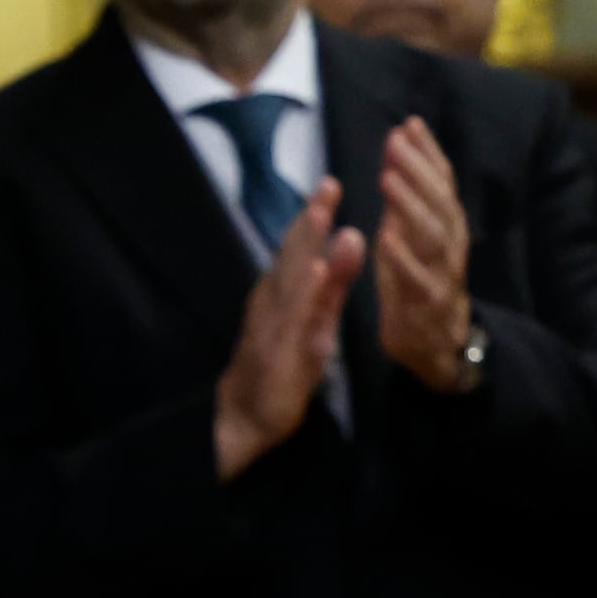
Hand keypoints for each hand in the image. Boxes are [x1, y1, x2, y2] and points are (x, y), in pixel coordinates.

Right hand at [213, 176, 365, 479]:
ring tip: (322, 216)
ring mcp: (271, 325)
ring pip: (289, 279)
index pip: (297, 249)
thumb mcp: (314, 322)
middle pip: (290, 255)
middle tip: (327, 185)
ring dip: (304, 246)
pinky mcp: (277, 351)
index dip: (312, 216)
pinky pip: (293, 318)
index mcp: (280, 293)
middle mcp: (271, 302)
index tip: (329, 183)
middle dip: (309, 220)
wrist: (247, 415)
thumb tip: (349, 240)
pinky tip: (313, 271)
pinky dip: (304, 292)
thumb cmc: (281, 367)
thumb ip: (331, 285)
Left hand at [373, 117, 478, 393]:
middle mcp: (449, 246)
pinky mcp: (427, 304)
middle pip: (439, 202)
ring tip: (389, 177)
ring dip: (411, 205)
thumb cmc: (417, 281)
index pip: (440, 183)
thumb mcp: (410, 236)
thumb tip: (398, 154)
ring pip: (434, 235)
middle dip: (419, 169)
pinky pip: (418, 280)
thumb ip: (407, 200)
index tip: (409, 123)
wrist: (437, 344)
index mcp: (444, 227)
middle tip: (395, 141)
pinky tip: (386, 236)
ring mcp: (441, 274)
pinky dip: (403, 257)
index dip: (428, 153)